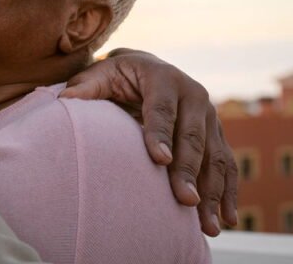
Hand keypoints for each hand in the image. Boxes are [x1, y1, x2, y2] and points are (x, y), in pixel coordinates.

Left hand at [60, 49, 237, 236]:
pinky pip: (227, 165)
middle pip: (192, 137)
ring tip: (209, 224)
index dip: (161, 134)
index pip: (161, 109)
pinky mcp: (217, 135)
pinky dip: (228, 193)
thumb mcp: (101, 74)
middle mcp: (194, 95)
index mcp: (163, 77)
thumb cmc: (117, 76)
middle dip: (189, 171)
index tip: (159, 160)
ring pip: (215, 157)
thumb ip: (85, 87)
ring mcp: (210, 117)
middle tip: (184, 200)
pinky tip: (226, 219)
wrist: (147, 68)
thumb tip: (64, 99)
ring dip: (213, 191)